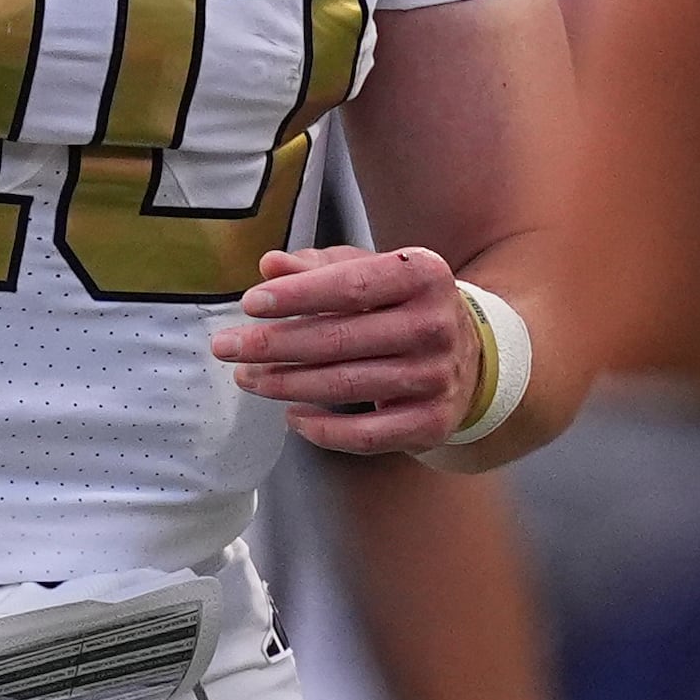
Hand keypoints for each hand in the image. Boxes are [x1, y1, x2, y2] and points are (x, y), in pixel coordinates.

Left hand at [208, 244, 480, 454]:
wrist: (473, 357)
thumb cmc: (402, 307)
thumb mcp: (371, 273)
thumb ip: (320, 266)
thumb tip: (270, 265)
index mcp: (423, 275)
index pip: (351, 284)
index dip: (297, 295)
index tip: (250, 303)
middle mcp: (436, 325)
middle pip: (340, 339)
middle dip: (274, 344)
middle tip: (227, 346)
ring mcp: (437, 378)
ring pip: (346, 386)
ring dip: (286, 384)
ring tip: (247, 377)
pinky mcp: (432, 422)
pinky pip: (367, 435)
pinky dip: (323, 430)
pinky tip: (291, 416)